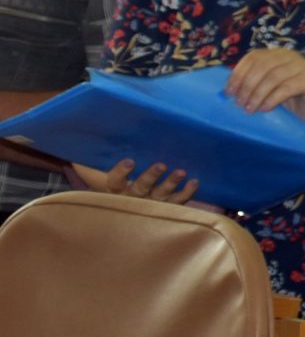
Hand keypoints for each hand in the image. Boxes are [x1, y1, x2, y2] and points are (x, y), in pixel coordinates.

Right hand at [69, 158, 201, 206]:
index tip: (129, 160)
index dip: (121, 172)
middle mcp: (130, 198)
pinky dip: (186, 194)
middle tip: (160, 164)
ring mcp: (148, 204)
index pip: (114, 181)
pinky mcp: (164, 206)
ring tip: (181, 172)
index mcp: (111, 188)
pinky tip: (194, 182)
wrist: (114, 201)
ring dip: (171, 184)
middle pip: (140, 189)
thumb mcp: (91, 167)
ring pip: (160, 196)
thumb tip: (77, 130)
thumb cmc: (103, 176)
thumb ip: (86, 155)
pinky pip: (176, 203)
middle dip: (150, 177)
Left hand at [227, 48, 304, 124]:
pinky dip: (272, 100)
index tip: (229, 91)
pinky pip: (286, 89)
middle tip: (239, 103)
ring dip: (257, 95)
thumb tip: (228, 90)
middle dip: (246, 86)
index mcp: (277, 54)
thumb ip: (254, 82)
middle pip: (262, 67)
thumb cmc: (290, 98)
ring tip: (249, 109)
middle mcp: (290, 56)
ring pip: (273, 78)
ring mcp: (302, 66)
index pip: (253, 57)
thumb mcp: (269, 87)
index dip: (238, 73)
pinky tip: (265, 109)